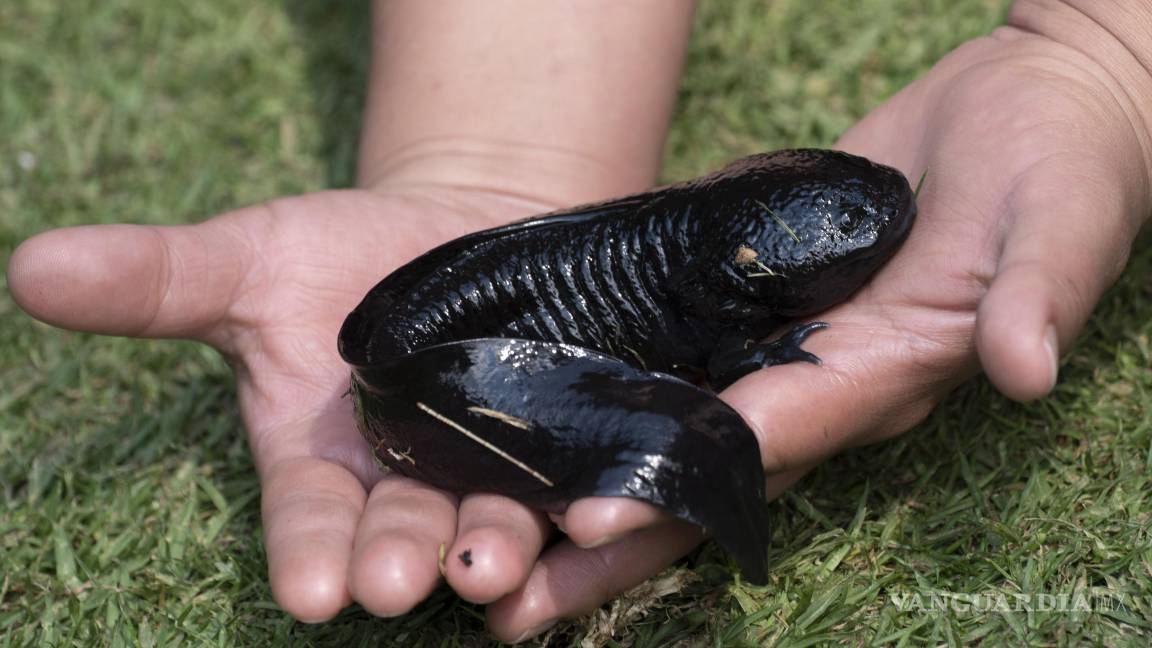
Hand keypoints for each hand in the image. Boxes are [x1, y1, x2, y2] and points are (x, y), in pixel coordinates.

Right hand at [7, 186, 669, 640]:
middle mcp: (408, 484)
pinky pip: (581, 483)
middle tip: (403, 577)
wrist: (468, 225)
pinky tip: (599, 516)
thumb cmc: (346, 253)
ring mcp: (493, 471)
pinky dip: (589, 505)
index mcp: (325, 464)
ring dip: (494, 547)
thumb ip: (159, 280)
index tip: (312, 589)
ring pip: (493, 522)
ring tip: (492, 561)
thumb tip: (30, 264)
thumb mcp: (253, 258)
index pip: (310, 524)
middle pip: (404, 535)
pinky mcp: (571, 444)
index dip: (310, 554)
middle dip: (402, 556)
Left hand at [478, 24, 1151, 638]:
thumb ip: (1036, 291)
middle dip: (613, 535)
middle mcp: (824, 379)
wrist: (1029, 111)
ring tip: (497, 529)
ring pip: (674, 429)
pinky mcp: (756, 300)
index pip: (770, 440)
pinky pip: (678, 359)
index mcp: (885, 371)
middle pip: (702, 471)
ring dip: (591, 481)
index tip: (591, 517)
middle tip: (509, 596)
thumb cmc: (1060, 162)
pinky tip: (540, 413)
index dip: (682, 481)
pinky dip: (614, 396)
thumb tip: (1024, 366)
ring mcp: (784, 344)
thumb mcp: (1056, 220)